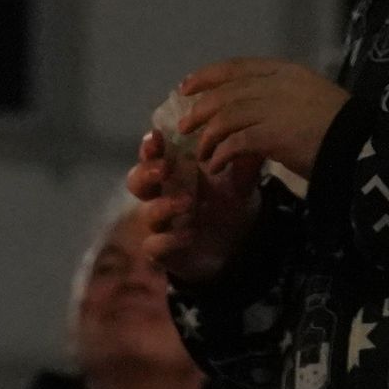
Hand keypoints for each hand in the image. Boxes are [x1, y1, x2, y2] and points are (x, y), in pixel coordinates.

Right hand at [128, 127, 259, 286]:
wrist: (237, 245)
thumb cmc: (228, 205)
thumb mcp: (239, 183)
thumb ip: (242, 164)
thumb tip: (251, 140)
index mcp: (173, 172)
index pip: (153, 155)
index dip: (150, 146)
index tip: (157, 137)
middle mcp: (159, 196)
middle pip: (136, 182)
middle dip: (146, 173)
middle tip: (164, 168)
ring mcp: (159, 224)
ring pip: (148, 213)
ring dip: (164, 206)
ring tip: (188, 202)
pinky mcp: (162, 251)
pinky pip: (155, 246)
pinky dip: (170, 239)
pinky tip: (189, 234)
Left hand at [178, 58, 348, 184]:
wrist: (359, 145)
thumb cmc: (340, 128)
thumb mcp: (310, 100)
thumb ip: (282, 99)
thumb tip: (255, 112)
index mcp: (286, 71)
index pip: (238, 68)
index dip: (208, 76)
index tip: (188, 86)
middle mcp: (277, 84)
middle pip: (226, 92)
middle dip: (200, 108)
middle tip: (184, 125)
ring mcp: (274, 108)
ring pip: (226, 116)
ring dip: (208, 136)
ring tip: (202, 152)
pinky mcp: (272, 134)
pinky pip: (234, 143)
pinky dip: (221, 154)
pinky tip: (216, 165)